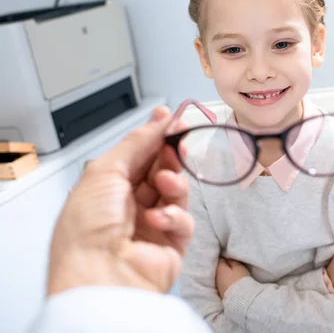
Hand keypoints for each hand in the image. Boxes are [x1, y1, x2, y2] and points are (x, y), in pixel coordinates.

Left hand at [47, 107, 193, 294]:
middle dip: (169, 157)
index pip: (139, 156)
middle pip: (160, 171)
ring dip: (173, 183)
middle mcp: (129, 206)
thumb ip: (137, 143)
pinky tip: (160, 219)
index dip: (155, 138)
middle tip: (177, 145)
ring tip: (164, 182)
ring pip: (176, 193)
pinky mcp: (171, 245)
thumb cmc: (87, 228)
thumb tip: (159, 118)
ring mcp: (152, 226)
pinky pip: (184, 221)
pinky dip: (175, 216)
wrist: (99, 276)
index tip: (172, 121)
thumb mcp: (105, 171)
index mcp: (108, 189)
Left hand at [216, 258, 249, 298]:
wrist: (239, 298)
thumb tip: (227, 258)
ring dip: (224, 275)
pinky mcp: (220, 293)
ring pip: (220, 277)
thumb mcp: (238, 267)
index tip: (230, 257)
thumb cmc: (240, 279)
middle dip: (223, 266)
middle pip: (219, 269)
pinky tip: (230, 282)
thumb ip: (232, 261)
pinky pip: (222, 284)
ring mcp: (217, 286)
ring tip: (232, 274)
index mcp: (219, 268)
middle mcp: (216, 277)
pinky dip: (225, 281)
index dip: (225, 257)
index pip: (220, 259)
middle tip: (231, 265)